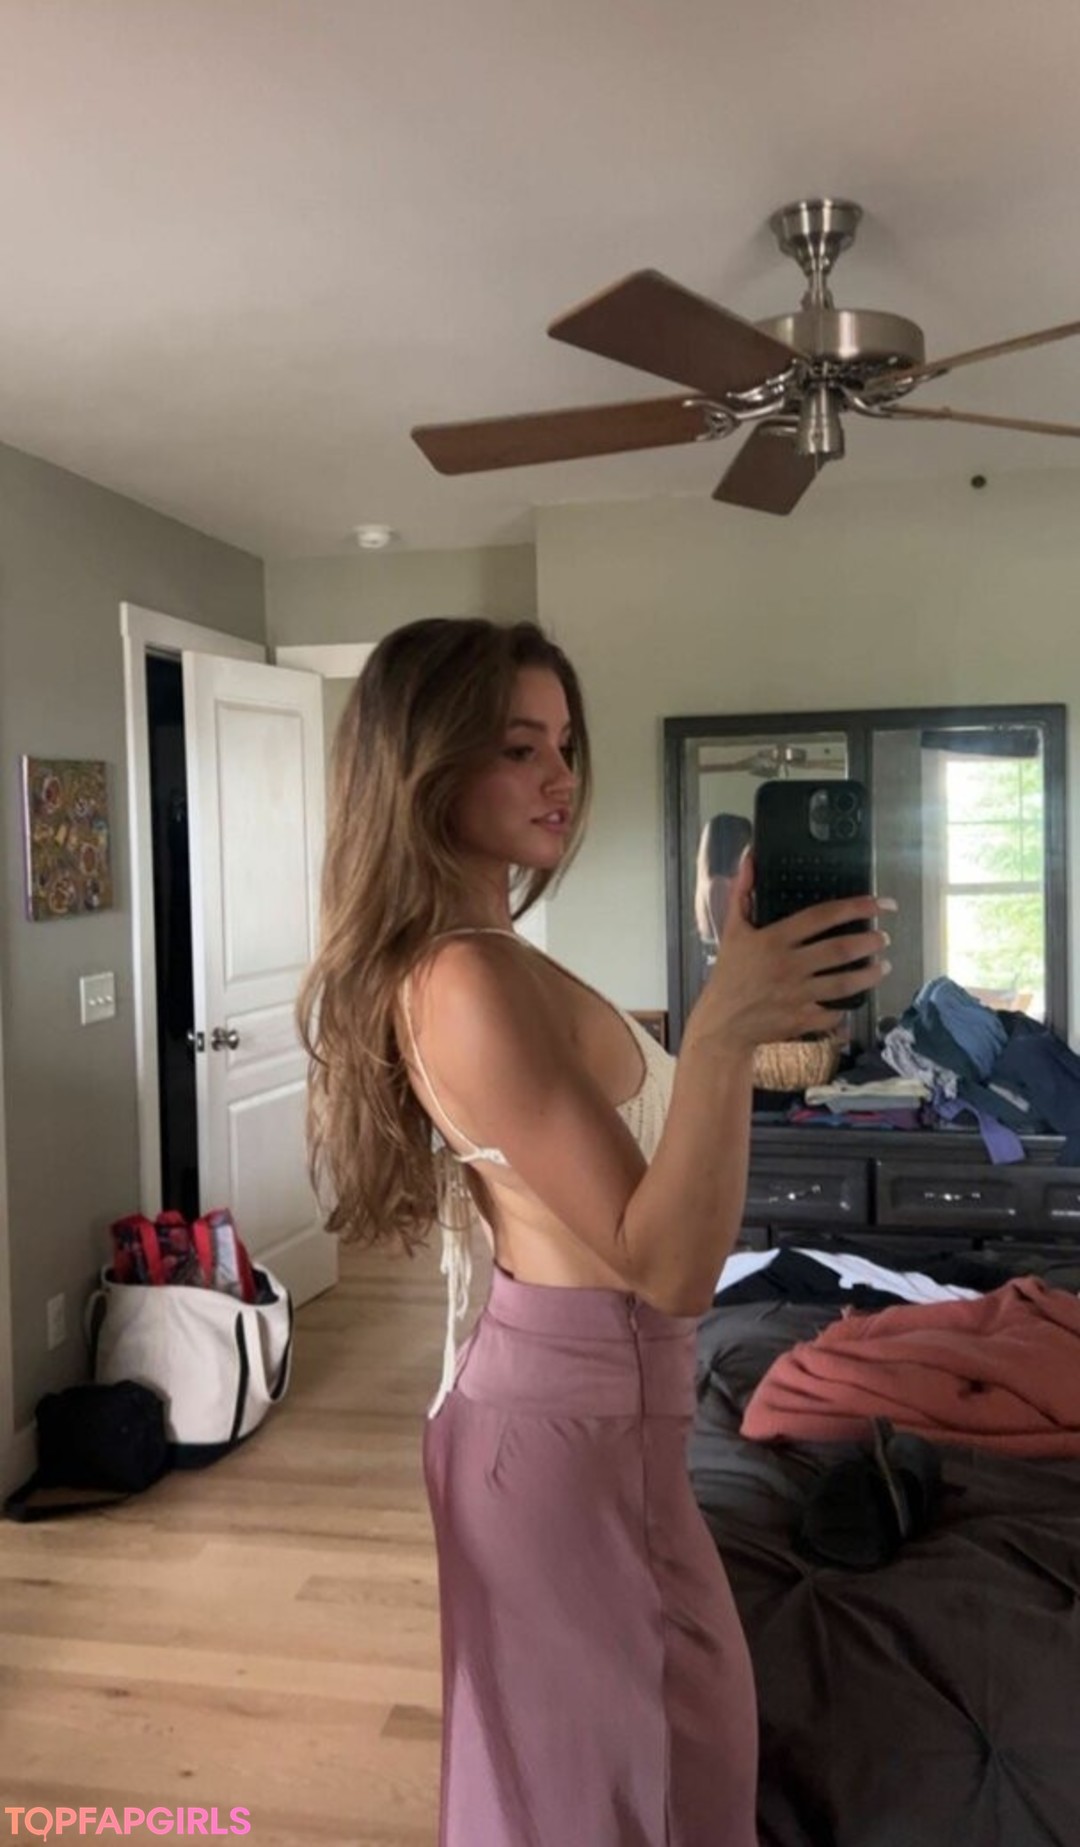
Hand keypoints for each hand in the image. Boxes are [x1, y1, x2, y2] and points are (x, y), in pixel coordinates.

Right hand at [691, 850, 894, 1051]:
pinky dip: (848, 1006)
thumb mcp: (732, 930)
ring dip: (870, 973)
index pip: (822, 917)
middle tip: (884, 936)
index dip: (855, 907)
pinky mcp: (801, 1019)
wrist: (722, 1022)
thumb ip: (743, 892)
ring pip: (845, 983)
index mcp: (774, 939)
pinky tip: (858, 996)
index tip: (879, 904)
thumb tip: (750, 857)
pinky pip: (833, 1012)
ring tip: (884, 965)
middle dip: (870, 941)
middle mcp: (789, 965)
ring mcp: (797, 994)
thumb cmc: (729, 974)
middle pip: (840, 949)